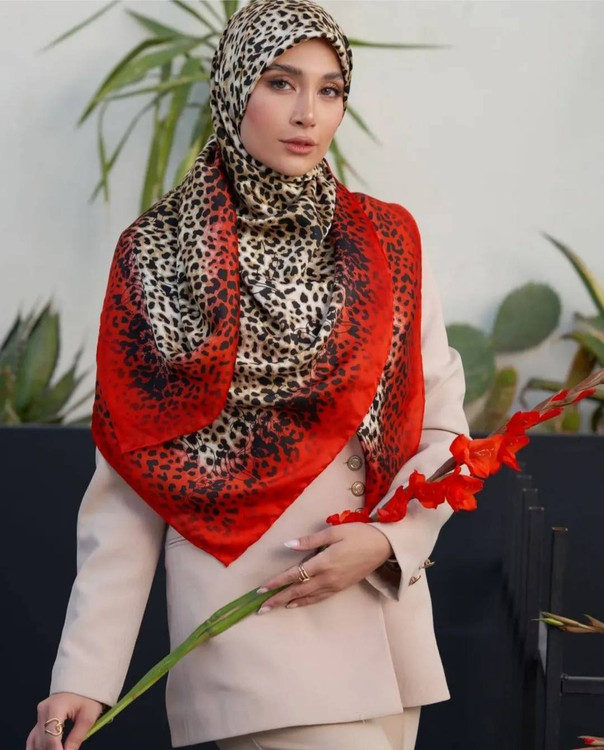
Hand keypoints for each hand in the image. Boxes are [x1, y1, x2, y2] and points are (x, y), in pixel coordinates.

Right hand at [26, 692, 104, 749]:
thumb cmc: (88, 695)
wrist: (83, 681)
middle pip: (43, 740)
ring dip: (45, 749)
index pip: (51, 737)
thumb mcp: (88, 716)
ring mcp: (39, 713)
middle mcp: (43, 710)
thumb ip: (76, 737)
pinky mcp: (40, 717)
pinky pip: (34, 736)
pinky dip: (37, 746)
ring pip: (37, 740)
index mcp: (56, 707)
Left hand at [256, 523, 393, 611]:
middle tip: (260, 607)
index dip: (277, 582)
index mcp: (324, 562)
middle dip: (278, 599)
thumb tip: (288, 545)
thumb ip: (310, 541)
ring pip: (307, 597)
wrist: (383, 546)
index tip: (261, 589)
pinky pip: (319, 598)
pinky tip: (296, 604)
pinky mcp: (341, 587)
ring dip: (288, 602)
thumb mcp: (334, 531)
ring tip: (274, 608)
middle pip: (297, 590)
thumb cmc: (359, 534)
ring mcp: (335, 585)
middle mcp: (327, 577)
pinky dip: (305, 602)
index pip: (295, 574)